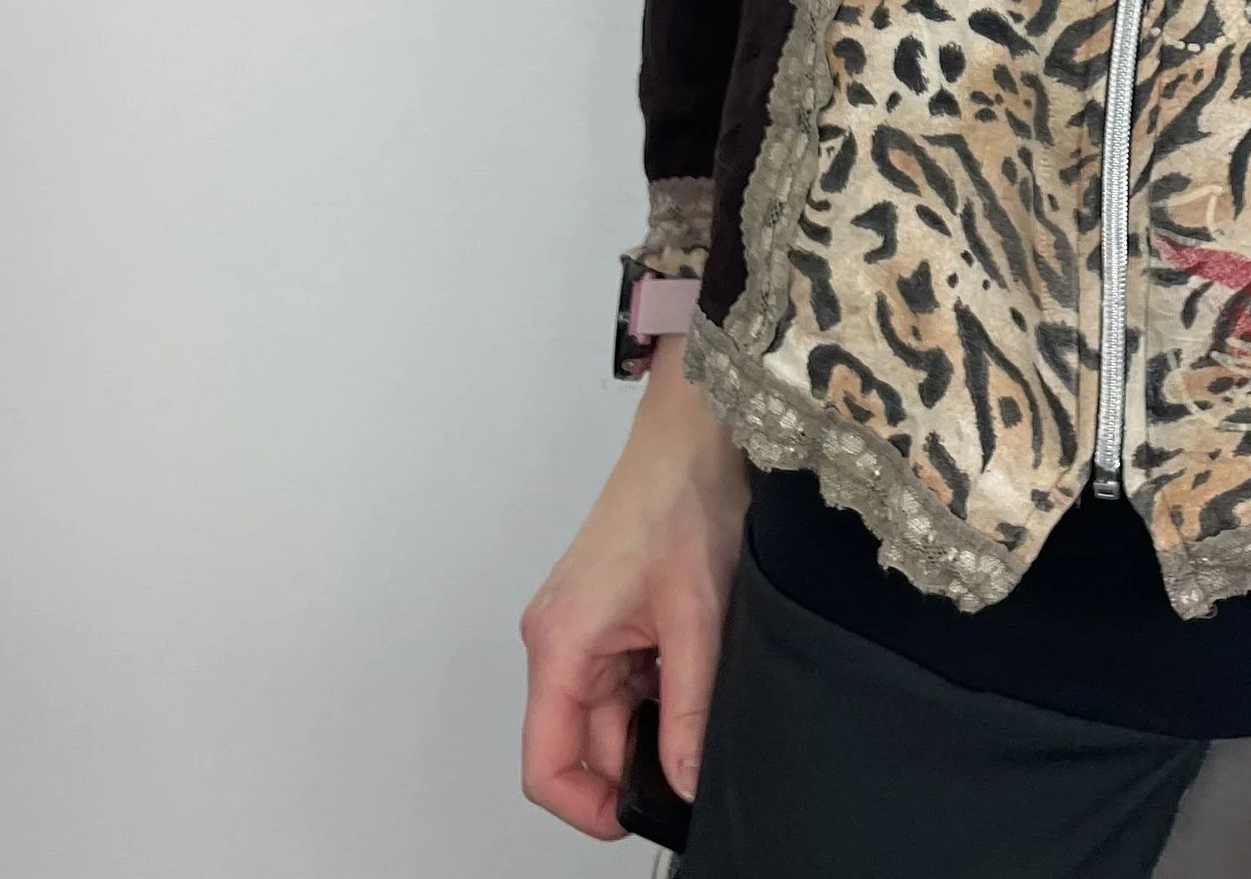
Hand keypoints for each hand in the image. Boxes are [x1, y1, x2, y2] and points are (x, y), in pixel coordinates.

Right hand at [519, 336, 749, 837]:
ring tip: (703, 700)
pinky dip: (658, 686)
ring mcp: (581, 626)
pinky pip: (623, 676)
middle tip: (696, 758)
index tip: (641, 816)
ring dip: (652, 719)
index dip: (587, 807)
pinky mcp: (607, 612)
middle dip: (635, 761)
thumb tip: (682, 781)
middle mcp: (558, 640)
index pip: (547, 765)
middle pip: (582, 740)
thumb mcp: (697, 618)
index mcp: (560, 645)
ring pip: (608, 710)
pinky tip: (698, 669)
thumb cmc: (683, 500)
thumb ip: (689, 708)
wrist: (696, 432)